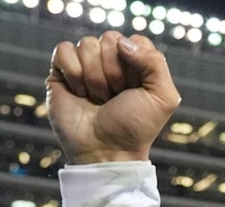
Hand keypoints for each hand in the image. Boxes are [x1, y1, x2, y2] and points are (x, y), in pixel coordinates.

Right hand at [46, 31, 180, 164]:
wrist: (106, 150)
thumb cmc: (135, 127)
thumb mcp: (163, 97)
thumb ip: (155, 62)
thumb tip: (122, 42)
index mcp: (136, 64)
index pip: (134, 40)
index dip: (135, 63)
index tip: (135, 88)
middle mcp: (111, 61)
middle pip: (110, 39)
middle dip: (114, 71)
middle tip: (115, 97)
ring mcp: (86, 66)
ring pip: (87, 44)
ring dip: (95, 77)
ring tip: (98, 99)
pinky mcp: (61, 72)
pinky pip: (63, 50)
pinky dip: (73, 73)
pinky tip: (79, 93)